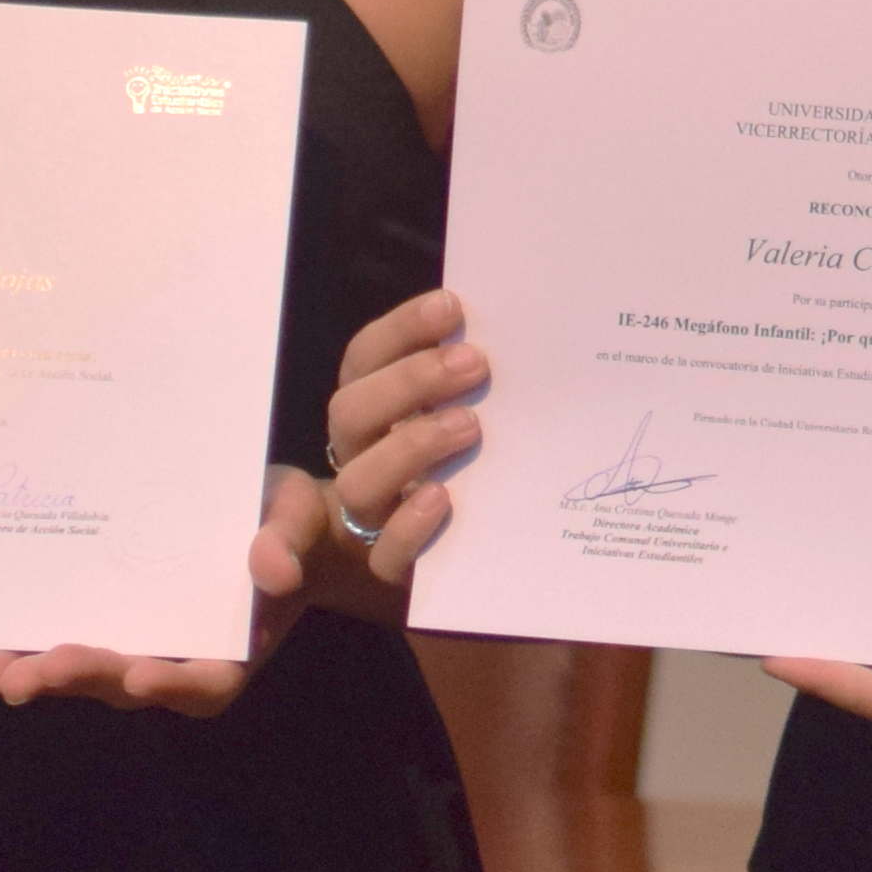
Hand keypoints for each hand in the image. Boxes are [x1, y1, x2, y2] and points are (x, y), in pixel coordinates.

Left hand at [0, 468, 332, 717]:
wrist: (268, 514)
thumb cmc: (288, 520)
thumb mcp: (296, 517)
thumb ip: (285, 542)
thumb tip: (276, 570)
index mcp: (236, 646)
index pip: (207, 681)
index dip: (173, 683)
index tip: (140, 673)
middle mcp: (184, 657)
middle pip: (134, 683)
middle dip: (85, 677)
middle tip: (38, 672)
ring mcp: (144, 644)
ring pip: (94, 674)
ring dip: (47, 677)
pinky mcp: (113, 624)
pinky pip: (73, 647)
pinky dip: (35, 654)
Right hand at [318, 289, 485, 584]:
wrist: (462, 560)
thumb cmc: (468, 464)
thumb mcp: (465, 416)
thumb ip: (470, 374)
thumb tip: (521, 324)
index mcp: (372, 408)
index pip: (366, 358)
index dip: (400, 330)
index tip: (451, 304)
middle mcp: (360, 456)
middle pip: (351, 412)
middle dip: (409, 382)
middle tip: (476, 364)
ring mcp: (372, 513)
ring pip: (358, 481)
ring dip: (410, 446)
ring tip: (470, 426)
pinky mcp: (393, 567)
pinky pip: (385, 553)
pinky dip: (409, 525)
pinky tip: (442, 499)